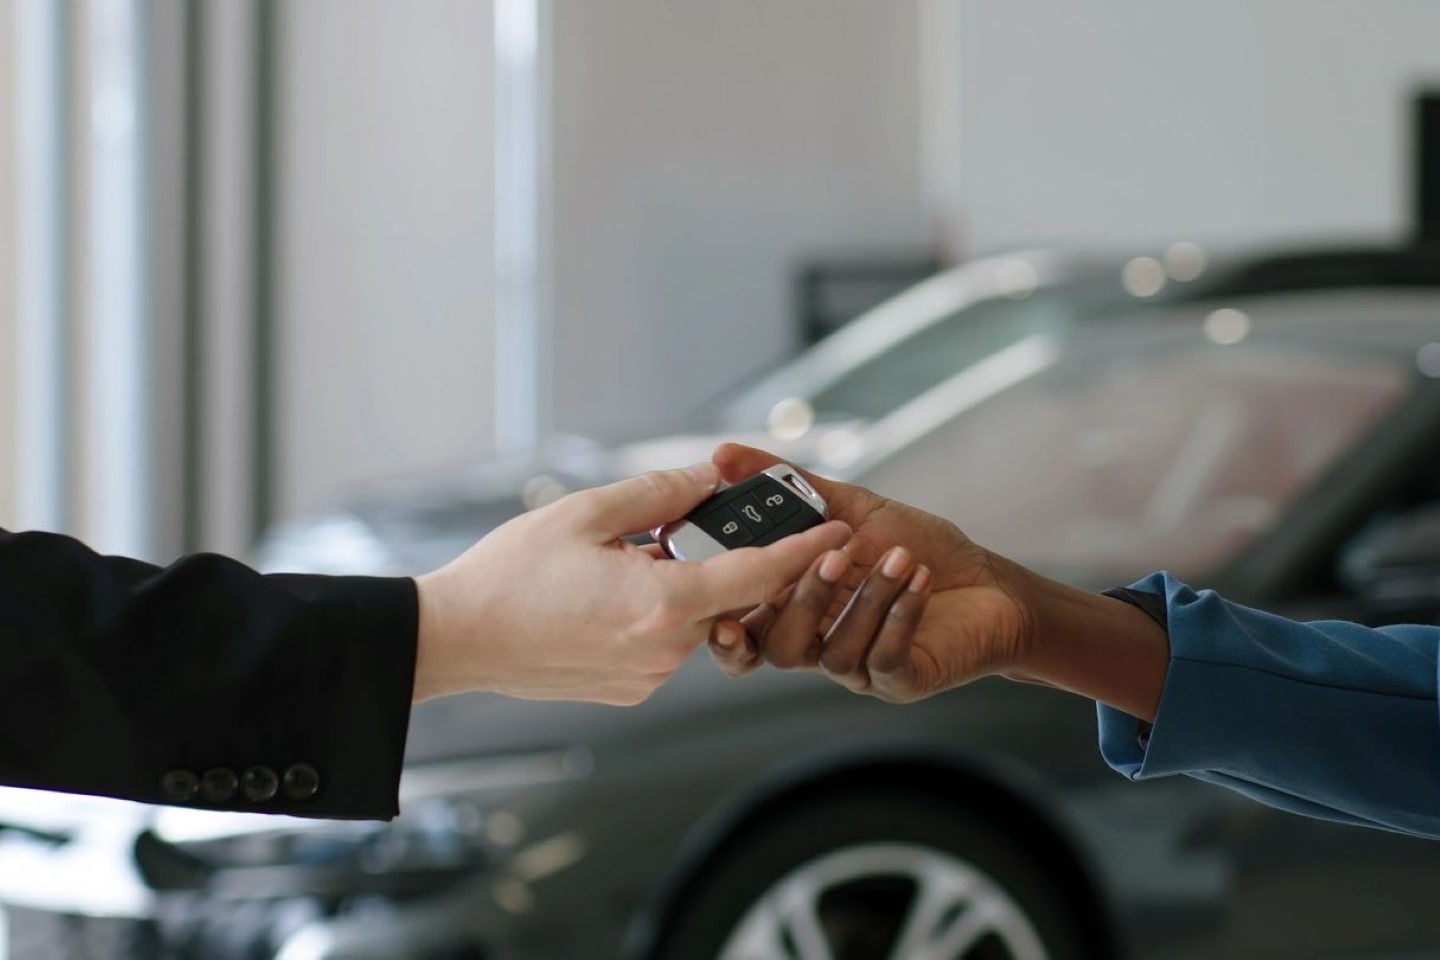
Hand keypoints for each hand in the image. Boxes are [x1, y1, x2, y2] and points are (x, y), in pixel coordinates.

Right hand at [412, 462, 850, 704]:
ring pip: (693, 619)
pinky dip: (652, 614)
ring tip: (617, 563)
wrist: (457, 638)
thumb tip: (709, 477)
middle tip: (667, 528)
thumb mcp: (587, 513)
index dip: (804, 551)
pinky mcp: (629, 690)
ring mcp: (647, 677)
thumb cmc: (510, 576)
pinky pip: (663, 644)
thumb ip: (660, 493)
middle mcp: (664, 650)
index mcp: (662, 604)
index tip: (839, 530)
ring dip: (676, 586)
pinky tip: (603, 596)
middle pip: (723, 595)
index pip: (757, 575)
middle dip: (710, 559)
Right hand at [707, 444, 1034, 702]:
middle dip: (804, 600)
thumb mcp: (849, 509)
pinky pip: (884, 656)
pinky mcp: (900, 680)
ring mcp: (859, 668)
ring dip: (868, 598)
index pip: (744, 634)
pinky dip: (900, 613)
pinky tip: (918, 579)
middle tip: (834, 556)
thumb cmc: (918, 548)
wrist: (991, 583)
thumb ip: (785, 486)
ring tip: (898, 556)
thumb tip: (720, 453)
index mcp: (797, 611)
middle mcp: (820, 645)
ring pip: (835, 651)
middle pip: (779, 647)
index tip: (721, 617)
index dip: (725, 636)